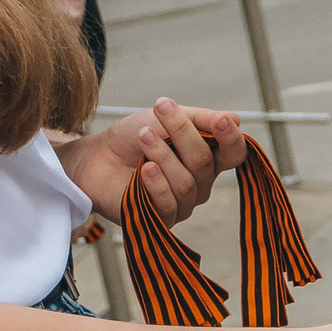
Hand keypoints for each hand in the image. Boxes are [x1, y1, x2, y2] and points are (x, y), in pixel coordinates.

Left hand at [55, 99, 245, 224]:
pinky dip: (156, 184)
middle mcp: (200, 183)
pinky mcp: (160, 220)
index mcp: (207, 157)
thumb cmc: (132, 138)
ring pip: (186, 184)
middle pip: (204, 163)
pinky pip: (168, 205)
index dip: (232, 139)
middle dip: (182, 133)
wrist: (95, 157)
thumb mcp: (166, 118)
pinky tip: (144, 169)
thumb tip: (236, 120)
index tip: (222, 121)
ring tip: (143, 137)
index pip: (234, 154)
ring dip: (162, 156)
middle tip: (160, 110)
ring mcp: (182, 204)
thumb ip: (201, 119)